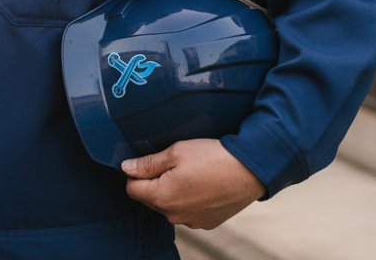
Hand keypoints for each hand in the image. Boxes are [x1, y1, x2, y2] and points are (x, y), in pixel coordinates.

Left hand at [121, 139, 264, 228]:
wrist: (249, 170)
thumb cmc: (210, 158)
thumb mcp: (175, 152)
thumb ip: (148, 164)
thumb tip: (126, 168)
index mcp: (163, 198)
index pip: (132, 189)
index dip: (134, 173)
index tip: (145, 160)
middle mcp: (175, 216)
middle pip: (149, 199)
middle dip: (152, 181)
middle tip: (169, 162)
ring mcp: (192, 222)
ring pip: (168, 205)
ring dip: (170, 190)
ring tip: (187, 171)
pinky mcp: (207, 223)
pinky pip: (186, 211)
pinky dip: (187, 198)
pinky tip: (200, 183)